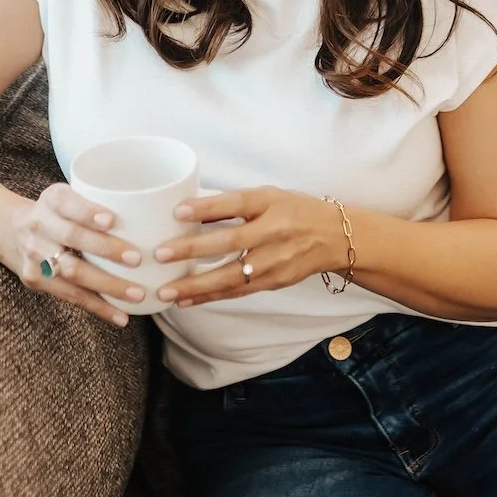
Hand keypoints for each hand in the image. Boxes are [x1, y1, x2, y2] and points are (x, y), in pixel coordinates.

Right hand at [3, 183, 146, 328]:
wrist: (9, 231)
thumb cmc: (57, 213)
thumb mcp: (68, 197)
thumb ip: (98, 202)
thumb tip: (154, 218)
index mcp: (52, 200)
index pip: (68, 203)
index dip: (87, 212)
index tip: (111, 220)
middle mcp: (39, 224)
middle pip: (71, 237)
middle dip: (105, 249)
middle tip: (137, 259)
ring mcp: (35, 255)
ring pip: (72, 273)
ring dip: (107, 285)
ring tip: (136, 294)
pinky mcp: (36, 280)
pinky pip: (70, 296)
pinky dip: (98, 307)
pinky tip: (121, 316)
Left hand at [154, 188, 346, 305]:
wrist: (335, 238)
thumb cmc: (295, 211)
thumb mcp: (268, 196)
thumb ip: (235, 203)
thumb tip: (190, 210)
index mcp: (270, 203)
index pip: (236, 203)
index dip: (207, 208)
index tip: (178, 211)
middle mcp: (274, 232)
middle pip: (230, 242)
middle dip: (193, 250)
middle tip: (160, 255)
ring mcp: (275, 261)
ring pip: (231, 276)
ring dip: (197, 286)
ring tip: (167, 291)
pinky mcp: (274, 282)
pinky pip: (238, 291)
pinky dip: (211, 296)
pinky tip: (187, 301)